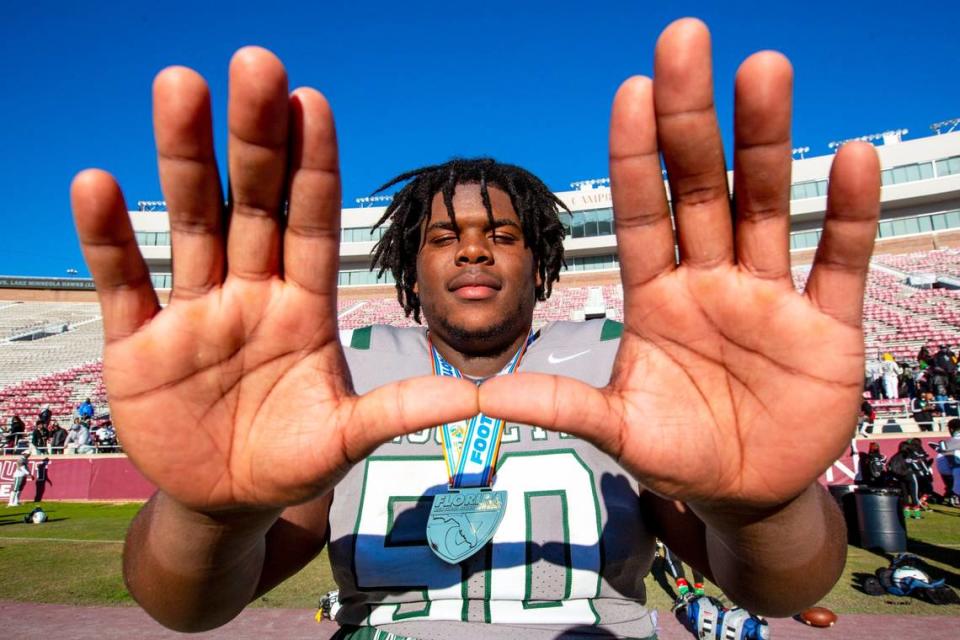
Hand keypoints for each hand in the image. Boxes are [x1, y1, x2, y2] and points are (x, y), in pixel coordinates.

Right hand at [71, 48, 476, 510]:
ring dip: (183, 159)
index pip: (312, 222)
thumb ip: (400, 410)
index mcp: (305, 306)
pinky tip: (97, 183)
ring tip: (179, 87)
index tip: (314, 102)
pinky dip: (108, 238)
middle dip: (254, 138)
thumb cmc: (293, 459)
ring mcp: (194, 313)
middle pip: (253, 203)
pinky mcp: (138, 343)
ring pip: (190, 223)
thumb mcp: (348, 437)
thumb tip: (476, 399)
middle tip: (255, 64)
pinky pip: (124, 282)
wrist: (227, 501)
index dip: (315, 165)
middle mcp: (251, 293)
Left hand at [480, 19, 879, 508]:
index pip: (641, 212)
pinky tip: (851, 158)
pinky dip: (848, 213)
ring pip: (767, 205)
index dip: (634, 155)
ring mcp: (768, 296)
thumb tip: (485, 396)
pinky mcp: (825, 325)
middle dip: (692, 120)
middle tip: (684, 42)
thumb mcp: (619, 430)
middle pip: (700, 187)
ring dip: (767, 142)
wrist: (744, 491)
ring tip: (763, 71)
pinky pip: (836, 260)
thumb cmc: (678, 449)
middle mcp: (709, 280)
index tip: (630, 90)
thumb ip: (562, 406)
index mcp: (655, 297)